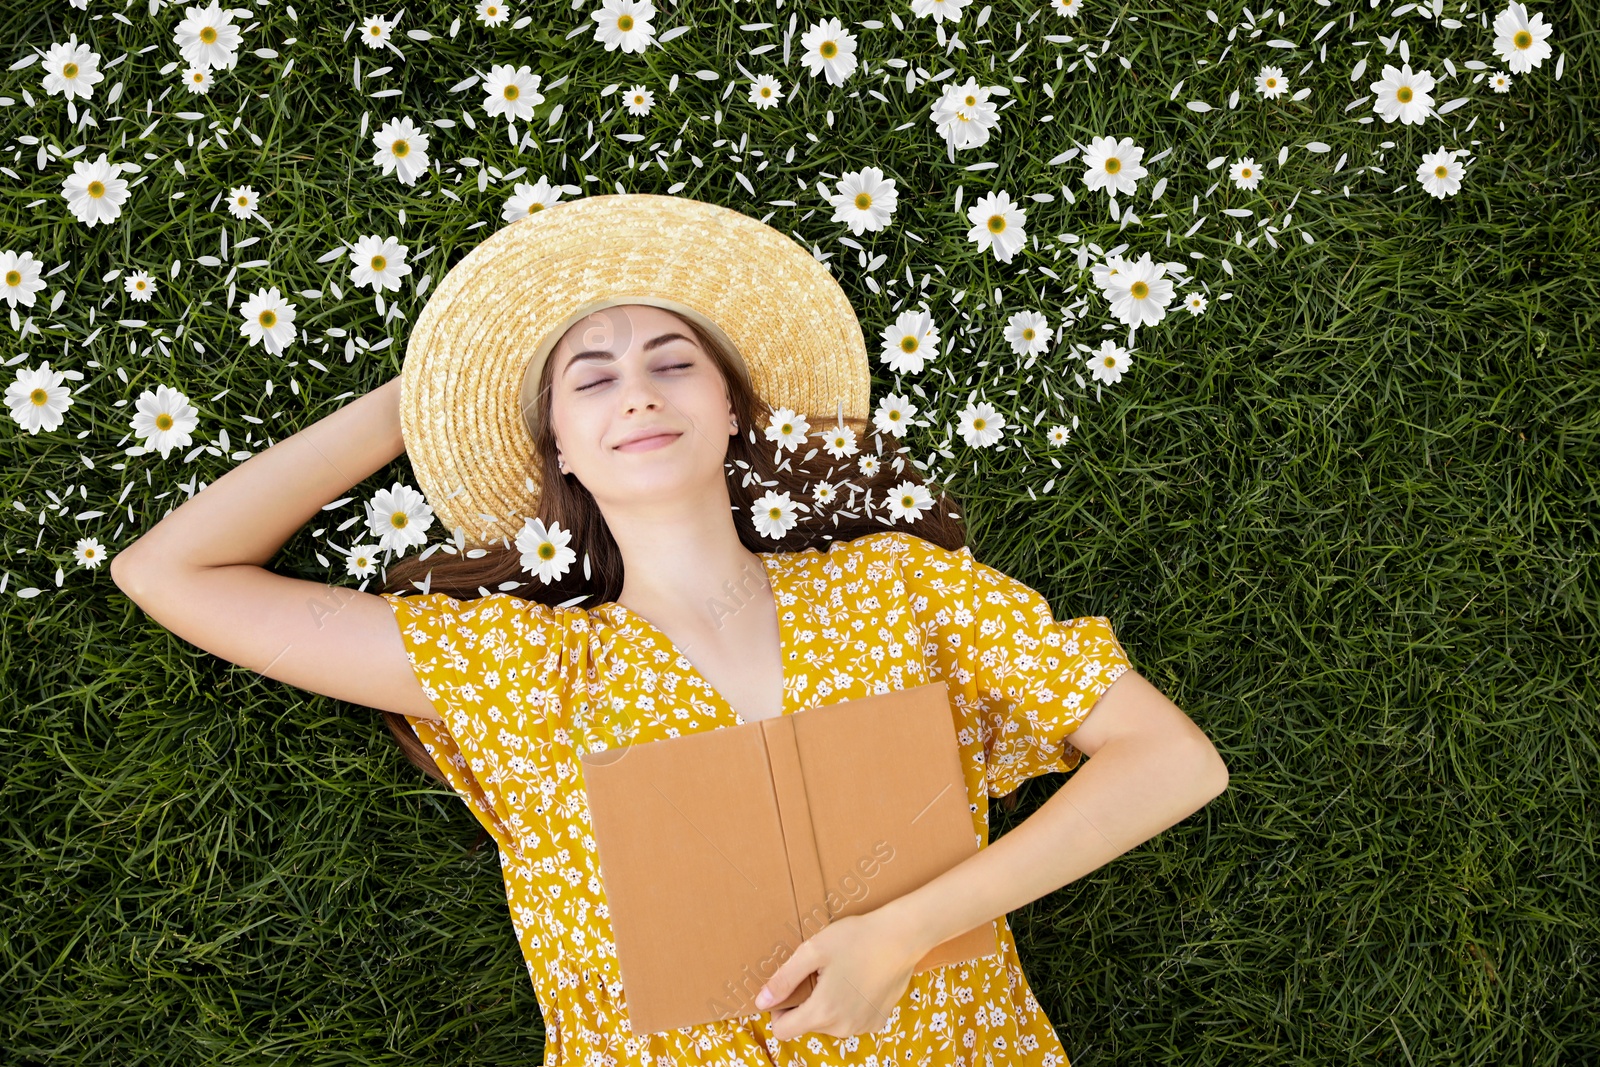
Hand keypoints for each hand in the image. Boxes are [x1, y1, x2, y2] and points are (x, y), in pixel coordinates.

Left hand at [752, 909, 925, 1040]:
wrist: (902, 936)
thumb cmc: (856, 938)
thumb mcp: (813, 951)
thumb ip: (784, 979)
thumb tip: (761, 1002)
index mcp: (823, 1011)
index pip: (783, 1031)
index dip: (778, 1011)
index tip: (789, 988)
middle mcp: (842, 1027)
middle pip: (807, 1025)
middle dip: (806, 1002)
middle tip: (818, 973)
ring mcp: (862, 1027)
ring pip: (829, 1023)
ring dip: (827, 1004)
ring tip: (840, 974)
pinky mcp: (877, 1021)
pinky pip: (851, 1020)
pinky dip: (848, 1006)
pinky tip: (857, 981)